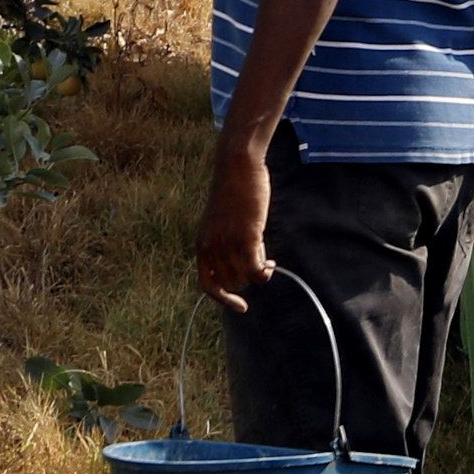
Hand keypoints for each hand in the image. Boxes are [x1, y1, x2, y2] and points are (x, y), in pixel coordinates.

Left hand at [195, 136, 274, 311]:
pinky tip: (271, 261)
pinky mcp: (247, 236)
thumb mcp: (221, 222)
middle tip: (259, 265)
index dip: (224, 299)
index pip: (208, 284)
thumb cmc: (233, 192)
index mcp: (202, 244)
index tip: (242, 306)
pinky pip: (256, 269)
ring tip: (266, 260)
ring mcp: (228, 243)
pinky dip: (265, 271)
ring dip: (258, 275)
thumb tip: (248, 269)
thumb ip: (227, 244)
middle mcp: (212, 247)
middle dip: (246, 280)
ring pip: (245, 278)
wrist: (238, 167)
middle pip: (231, 284)